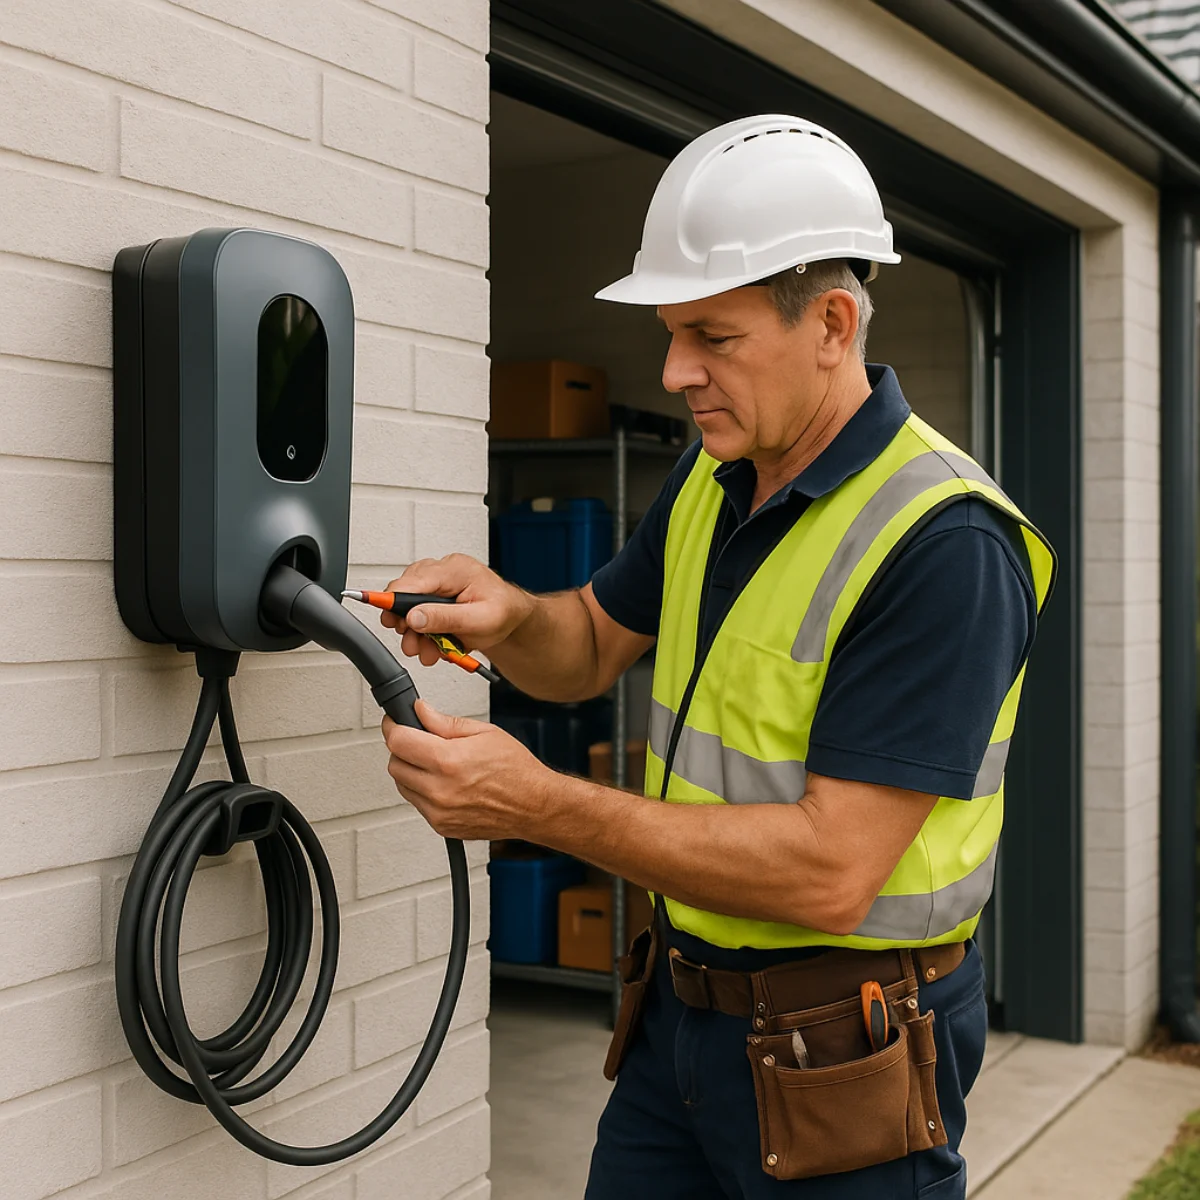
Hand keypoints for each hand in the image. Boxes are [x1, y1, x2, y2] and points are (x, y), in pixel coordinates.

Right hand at [380, 555, 533, 666]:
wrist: (512, 618)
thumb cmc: (503, 613)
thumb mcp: (479, 620)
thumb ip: (445, 618)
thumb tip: (414, 617)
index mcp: (456, 570)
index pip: (416, 580)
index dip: (394, 599)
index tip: (384, 615)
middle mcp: (444, 572)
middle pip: (407, 592)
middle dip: (407, 623)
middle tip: (412, 644)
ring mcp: (438, 583)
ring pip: (409, 605)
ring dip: (414, 633)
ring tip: (425, 650)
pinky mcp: (435, 596)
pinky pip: (418, 613)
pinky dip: (422, 632)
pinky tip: (432, 644)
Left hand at [382, 700, 553, 840]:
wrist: (534, 805)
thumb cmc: (517, 771)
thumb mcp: (484, 732)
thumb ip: (445, 722)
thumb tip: (421, 712)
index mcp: (448, 761)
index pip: (398, 741)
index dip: (394, 726)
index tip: (396, 722)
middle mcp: (439, 789)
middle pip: (395, 764)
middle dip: (403, 749)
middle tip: (420, 741)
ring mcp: (438, 811)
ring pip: (402, 785)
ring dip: (411, 771)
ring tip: (438, 764)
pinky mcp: (441, 826)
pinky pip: (417, 804)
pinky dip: (424, 791)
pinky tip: (445, 783)